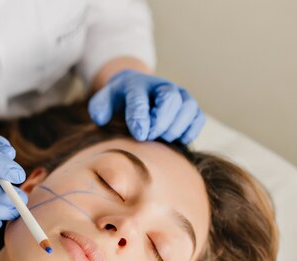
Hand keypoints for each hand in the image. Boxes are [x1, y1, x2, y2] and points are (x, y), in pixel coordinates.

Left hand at [88, 69, 205, 143]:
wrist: (136, 92)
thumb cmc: (118, 101)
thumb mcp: (103, 101)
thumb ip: (99, 108)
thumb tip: (101, 118)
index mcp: (137, 84)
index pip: (140, 98)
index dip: (140, 117)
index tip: (140, 135)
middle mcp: (162, 86)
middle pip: (171, 100)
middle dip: (161, 122)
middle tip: (149, 137)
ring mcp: (179, 95)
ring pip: (189, 108)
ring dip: (176, 128)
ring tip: (162, 138)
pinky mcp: (190, 108)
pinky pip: (198, 119)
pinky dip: (190, 131)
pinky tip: (177, 140)